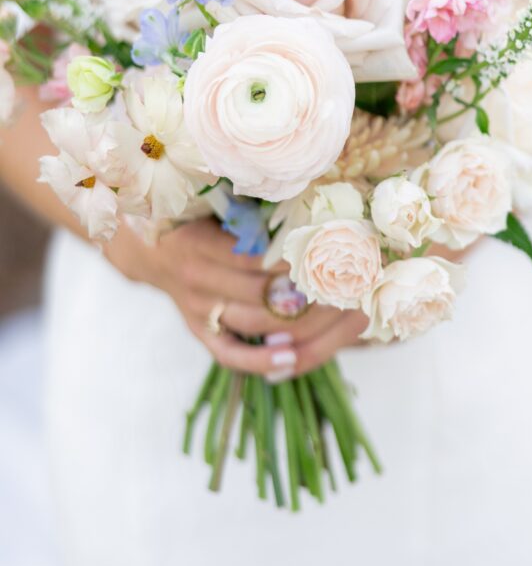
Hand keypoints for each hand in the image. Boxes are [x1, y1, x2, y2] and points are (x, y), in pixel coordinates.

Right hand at [104, 217, 367, 379]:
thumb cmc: (194, 216)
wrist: (147, 246)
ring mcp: (198, 311)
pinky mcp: (200, 331)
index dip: (294, 261)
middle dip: (309, 294)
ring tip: (339, 317)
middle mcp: (197, 282)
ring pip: (255, 327)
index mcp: (200, 244)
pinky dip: (262, 361)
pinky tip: (292, 359)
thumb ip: (251, 212)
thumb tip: (307, 206)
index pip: (255, 259)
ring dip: (300, 325)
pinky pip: (231, 354)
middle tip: (350, 288)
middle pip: (261, 297)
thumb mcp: (212, 204)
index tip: (332, 255)